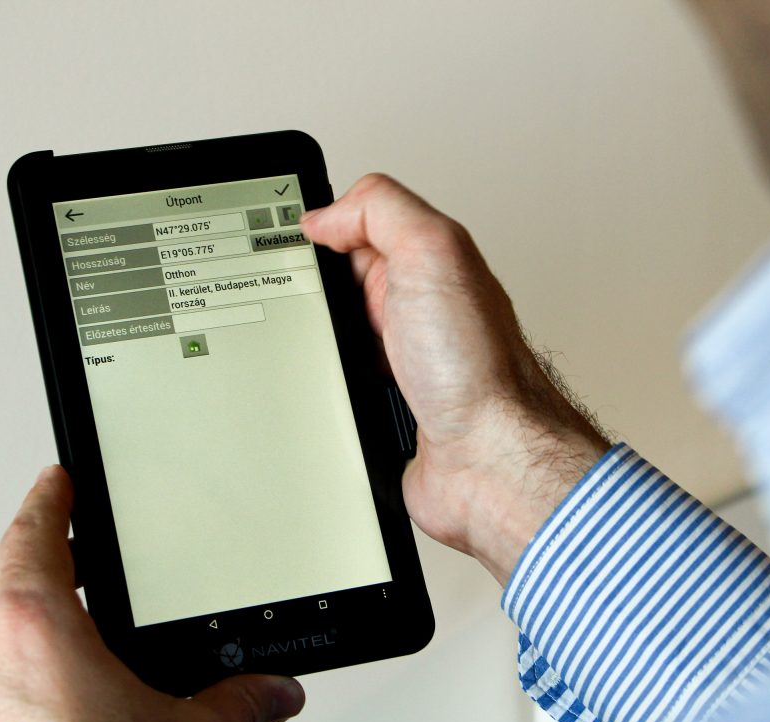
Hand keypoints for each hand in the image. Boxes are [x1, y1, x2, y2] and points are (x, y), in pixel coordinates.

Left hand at [0, 466, 304, 721]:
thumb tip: (271, 693)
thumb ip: (238, 701)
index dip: (49, 500)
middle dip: (31, 570)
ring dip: (4, 633)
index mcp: (34, 635)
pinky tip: (33, 715)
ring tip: (60, 651)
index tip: (56, 484)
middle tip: (74, 571)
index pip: (32, 534)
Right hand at [301, 174, 609, 584]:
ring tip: (291, 344)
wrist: (489, 461)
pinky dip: (316, 389)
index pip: (357, 226)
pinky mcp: (382, 410)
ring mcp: (397, 363)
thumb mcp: (433, 252)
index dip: (320, 228)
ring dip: (308, 343)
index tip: (282, 239)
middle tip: (280, 296)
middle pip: (335, 282)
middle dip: (303, 289)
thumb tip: (326, 214)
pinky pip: (332, 388)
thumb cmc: (478, 369)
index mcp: (426, 264)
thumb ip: (381, 211)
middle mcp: (414, 310)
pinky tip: (311, 389)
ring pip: (329, 336)